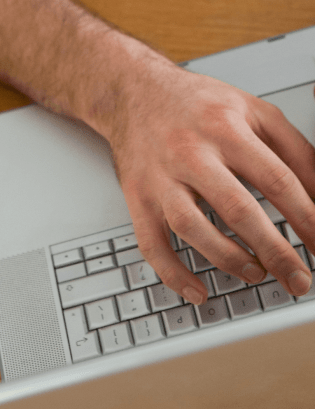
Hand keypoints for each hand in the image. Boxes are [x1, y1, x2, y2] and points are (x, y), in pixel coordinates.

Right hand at [109, 63, 314, 304]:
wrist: (134, 95)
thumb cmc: (194, 104)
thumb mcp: (253, 111)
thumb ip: (292, 148)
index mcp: (226, 129)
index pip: (277, 181)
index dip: (307, 218)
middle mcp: (191, 154)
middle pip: (238, 210)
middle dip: (275, 251)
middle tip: (299, 278)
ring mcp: (160, 179)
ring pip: (193, 228)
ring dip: (229, 260)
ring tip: (255, 274)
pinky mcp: (138, 197)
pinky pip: (151, 242)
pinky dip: (172, 273)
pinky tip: (196, 290)